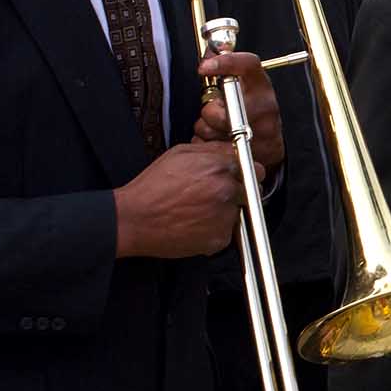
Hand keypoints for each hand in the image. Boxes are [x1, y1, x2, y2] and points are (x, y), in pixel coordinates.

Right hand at [113, 139, 244, 256]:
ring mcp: (225, 216)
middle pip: (253, 191)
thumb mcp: (181, 154)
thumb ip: (213, 150)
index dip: (247, 174)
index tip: (240, 177)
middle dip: (241, 192)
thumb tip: (234, 151)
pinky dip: (215, 229)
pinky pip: (227, 232)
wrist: (135, 219)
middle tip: (218, 195)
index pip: (256, 168)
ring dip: (227, 211)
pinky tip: (195, 224)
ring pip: (240, 212)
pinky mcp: (219, 239)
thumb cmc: (153, 186)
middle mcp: (227, 191)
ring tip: (199, 210)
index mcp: (220, 167)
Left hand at [192, 53, 282, 175]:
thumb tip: (209, 52)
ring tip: (221, 128)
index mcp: (263, 89)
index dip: (225, 62)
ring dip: (207, 129)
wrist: (269, 149)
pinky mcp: (242, 156)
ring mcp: (255, 136)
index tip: (204, 67)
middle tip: (218, 111)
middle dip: (210, 112)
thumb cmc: (256, 113)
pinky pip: (206, 147)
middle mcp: (263, 110)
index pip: (248, 66)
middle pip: (217, 108)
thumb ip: (229, 70)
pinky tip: (220, 141)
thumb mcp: (249, 87)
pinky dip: (206, 145)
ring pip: (208, 129)